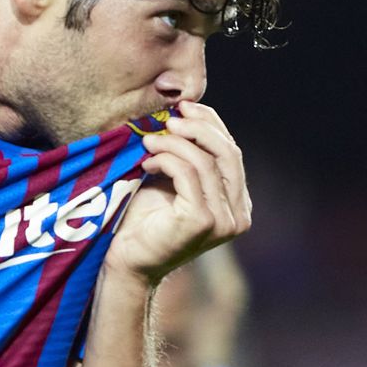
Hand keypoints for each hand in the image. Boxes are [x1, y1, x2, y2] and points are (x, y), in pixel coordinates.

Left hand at [105, 101, 251, 285]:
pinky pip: (188, 175)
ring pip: (205, 162)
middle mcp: (239, 215)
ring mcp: (223, 221)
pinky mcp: (202, 222)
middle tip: (169, 118)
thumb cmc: (146, 220)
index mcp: (238, 204)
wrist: (127, 260)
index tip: (185, 107)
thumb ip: (190, 156)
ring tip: (148, 142)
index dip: (211, 124)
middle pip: (228, 153)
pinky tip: (147, 163)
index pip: (232, 153)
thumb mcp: (174, 181)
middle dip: (198, 127)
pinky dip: (166, 160)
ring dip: (173, 144)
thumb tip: (189, 112)